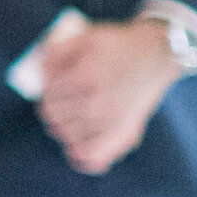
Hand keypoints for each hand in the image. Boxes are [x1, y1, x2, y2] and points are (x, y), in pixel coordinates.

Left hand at [33, 16, 180, 175]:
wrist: (156, 55)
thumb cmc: (117, 46)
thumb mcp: (82, 38)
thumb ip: (55, 55)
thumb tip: (40, 78)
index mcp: (85, 79)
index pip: (49, 97)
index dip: (47, 91)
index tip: (54, 86)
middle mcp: (99, 104)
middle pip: (55, 118)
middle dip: (52, 109)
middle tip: (60, 101)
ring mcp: (112, 123)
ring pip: (69, 138)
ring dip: (63, 128)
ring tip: (70, 117)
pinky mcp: (125, 135)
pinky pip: (94, 159)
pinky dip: (80, 157)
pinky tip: (75, 148)